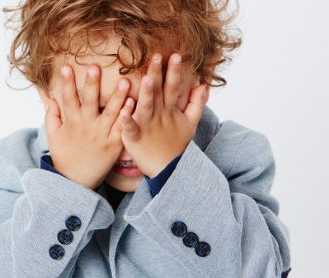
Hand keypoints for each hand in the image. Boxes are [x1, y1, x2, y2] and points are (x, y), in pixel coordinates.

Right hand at [44, 64, 134, 189]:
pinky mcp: (114, 145)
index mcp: (71, 123)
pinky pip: (121, 129)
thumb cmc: (64, 157)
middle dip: (91, 84)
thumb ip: (52, 116)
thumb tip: (50, 98)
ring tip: (125, 81)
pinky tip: (133, 104)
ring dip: (117, 96)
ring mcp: (101, 136)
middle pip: (88, 102)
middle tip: (95, 67)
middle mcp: (86, 127)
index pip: (67, 99)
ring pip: (110, 113)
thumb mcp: (53, 137)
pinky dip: (127, 116)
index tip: (66, 67)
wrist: (76, 183)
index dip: (67, 83)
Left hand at [119, 53, 209, 177]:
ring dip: (146, 94)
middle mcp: (158, 115)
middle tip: (156, 57)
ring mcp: (147, 126)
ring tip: (145, 79)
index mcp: (169, 109)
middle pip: (158, 92)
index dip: (174, 72)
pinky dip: (127, 120)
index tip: (176, 55)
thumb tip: (204, 84)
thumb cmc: (176, 145)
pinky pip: (130, 128)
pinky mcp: (134, 138)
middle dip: (158, 74)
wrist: (169, 170)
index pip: (173, 87)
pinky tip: (123, 111)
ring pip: (146, 107)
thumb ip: (196, 102)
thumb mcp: (190, 123)